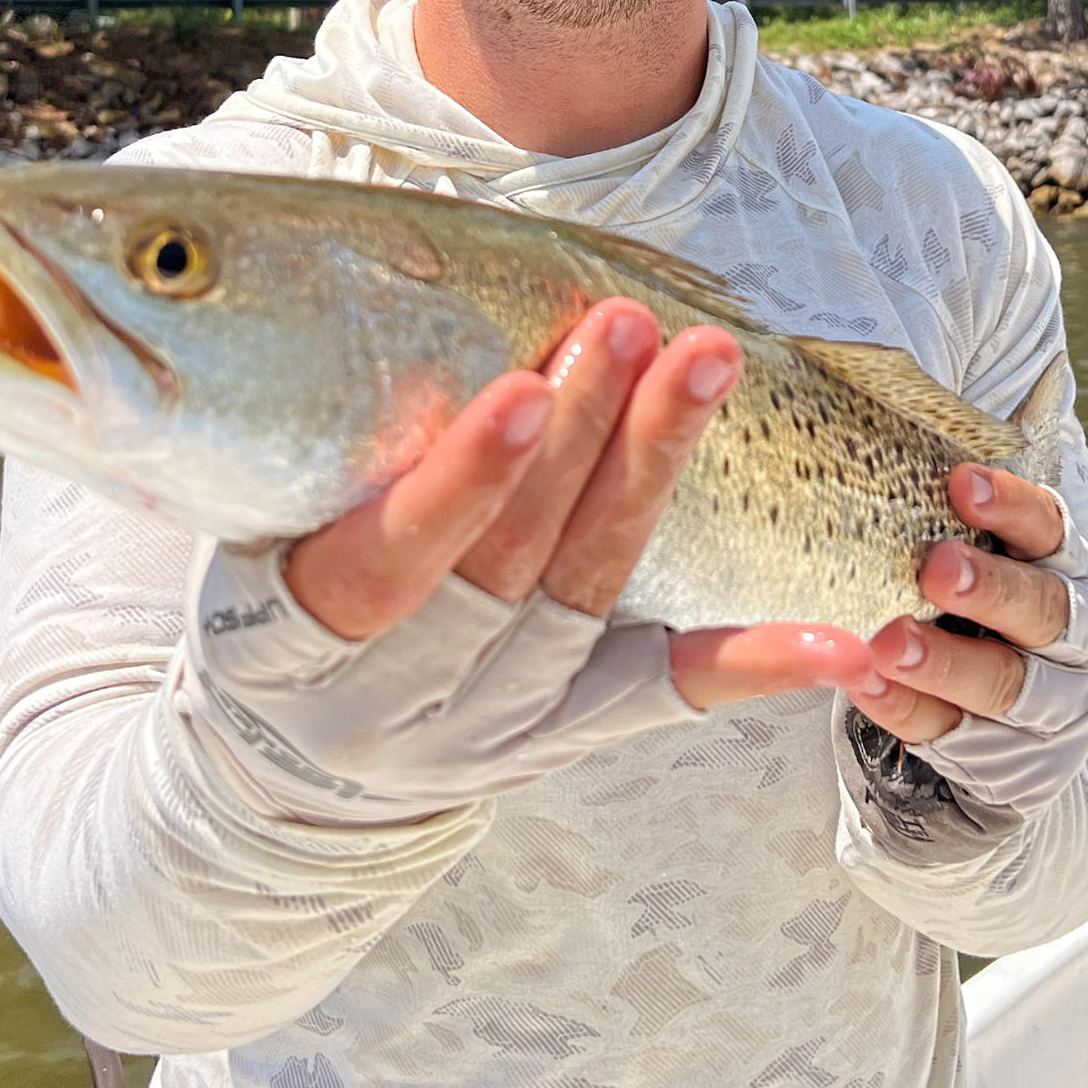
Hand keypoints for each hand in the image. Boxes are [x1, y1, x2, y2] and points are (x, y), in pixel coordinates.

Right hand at [285, 294, 874, 708]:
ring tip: (708, 363)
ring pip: (592, 591)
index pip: (392, 557)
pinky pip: (669, 695)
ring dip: (655, 472)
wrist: (284, 790)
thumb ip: (314, 473)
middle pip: (512, 562)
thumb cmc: (265, 627)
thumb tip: (362, 298)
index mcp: (301, 642)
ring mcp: (501, 723)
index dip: (462, 479)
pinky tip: (845, 642)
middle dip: (579, 438)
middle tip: (628, 322)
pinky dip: (758, 662)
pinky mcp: (569, 734)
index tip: (524, 388)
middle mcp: (409, 698)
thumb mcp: (242, 558)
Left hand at [834, 462, 1087, 823]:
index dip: (1012, 505)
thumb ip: (978, 497)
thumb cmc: (989, 606)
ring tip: (889, 641)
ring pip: (1005, 684)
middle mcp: (1074, 637)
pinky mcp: (1001, 757)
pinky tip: (865, 682)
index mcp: (1066, 569)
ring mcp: (1046, 705)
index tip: (962, 482)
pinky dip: (906, 708)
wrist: (1023, 726)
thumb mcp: (996, 551)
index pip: (1051, 529)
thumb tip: (1001, 400)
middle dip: (990, 588)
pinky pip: (950, 732)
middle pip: (1043, 610)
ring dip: (946, 661)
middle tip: (934, 568)